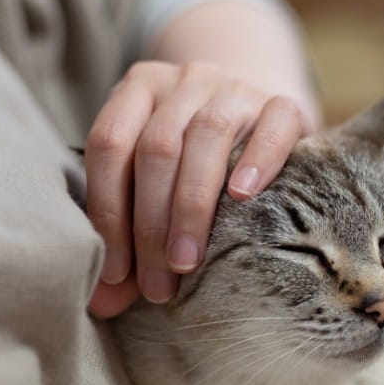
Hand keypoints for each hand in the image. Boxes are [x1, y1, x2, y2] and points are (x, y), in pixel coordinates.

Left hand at [85, 60, 312, 317]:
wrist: (258, 117)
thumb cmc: (193, 163)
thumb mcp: (153, 187)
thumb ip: (126, 236)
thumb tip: (100, 304)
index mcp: (138, 89)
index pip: (109, 144)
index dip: (107, 211)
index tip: (115, 272)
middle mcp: (183, 80)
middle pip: (156, 148)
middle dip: (150, 223)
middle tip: (156, 284)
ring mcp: (234, 88)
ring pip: (206, 136)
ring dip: (191, 207)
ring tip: (187, 262)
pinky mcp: (282, 103)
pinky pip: (272, 125)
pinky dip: (257, 161)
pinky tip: (243, 198)